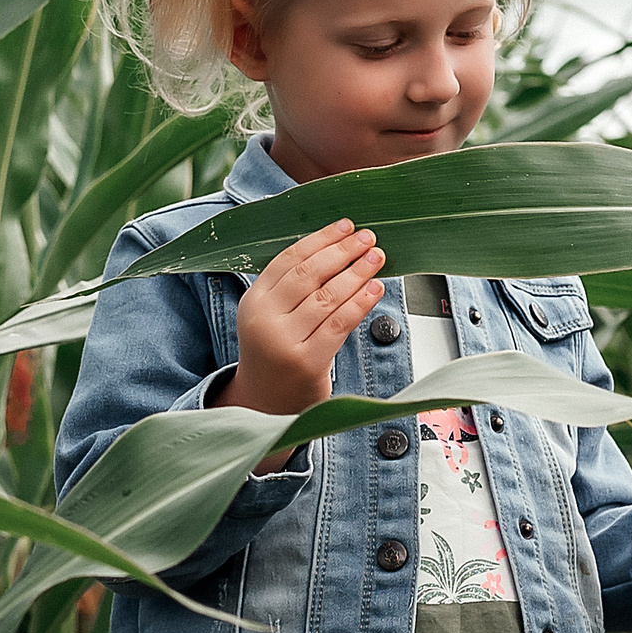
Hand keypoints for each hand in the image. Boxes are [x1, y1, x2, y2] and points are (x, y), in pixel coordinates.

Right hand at [216, 219, 385, 471]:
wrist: (265, 407)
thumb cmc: (278, 353)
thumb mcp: (273, 316)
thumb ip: (296, 287)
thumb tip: (341, 247)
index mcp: (253, 301)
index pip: (289, 259)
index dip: (321, 239)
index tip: (346, 225)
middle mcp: (264, 320)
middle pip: (309, 274)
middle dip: (342, 251)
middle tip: (368, 237)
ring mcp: (284, 342)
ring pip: (328, 297)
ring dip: (357, 273)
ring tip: (378, 257)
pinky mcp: (307, 362)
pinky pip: (340, 324)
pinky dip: (360, 302)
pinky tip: (376, 288)